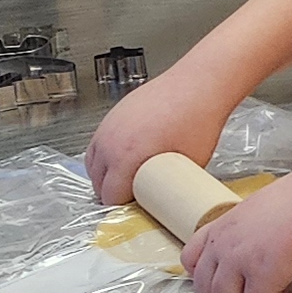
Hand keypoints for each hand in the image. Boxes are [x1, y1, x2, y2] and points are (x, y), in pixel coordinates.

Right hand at [84, 65, 233, 208]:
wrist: (198, 83)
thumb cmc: (198, 120)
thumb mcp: (190, 165)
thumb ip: (171, 185)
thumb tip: (169, 201)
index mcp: (125, 157)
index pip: (110, 196)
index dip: (123, 207)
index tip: (137, 209)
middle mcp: (110, 141)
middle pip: (97, 181)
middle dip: (112, 193)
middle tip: (134, 198)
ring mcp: (108, 126)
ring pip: (93, 163)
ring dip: (105, 176)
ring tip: (127, 180)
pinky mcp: (113, 114)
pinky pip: (97, 144)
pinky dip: (103, 156)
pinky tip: (122, 159)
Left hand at [179, 170, 291, 292]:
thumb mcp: (259, 211)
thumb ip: (243, 235)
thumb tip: (247, 259)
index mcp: (222, 225)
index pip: (190, 260)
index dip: (208, 275)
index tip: (230, 276)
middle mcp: (224, 243)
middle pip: (204, 291)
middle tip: (255, 287)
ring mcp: (241, 260)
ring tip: (272, 287)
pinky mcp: (263, 274)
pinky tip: (286, 286)